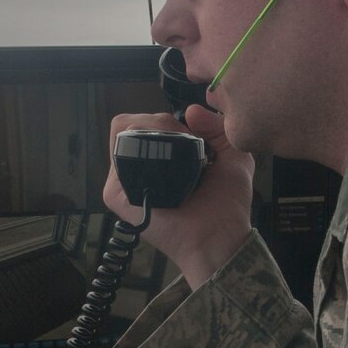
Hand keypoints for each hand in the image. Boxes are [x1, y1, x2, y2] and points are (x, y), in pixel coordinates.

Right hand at [103, 106, 254, 288]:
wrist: (219, 237)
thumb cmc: (226, 204)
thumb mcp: (231, 156)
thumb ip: (216, 127)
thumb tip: (190, 110)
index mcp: (160, 161)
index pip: (147, 124)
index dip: (166, 119)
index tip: (190, 130)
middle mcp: (139, 169)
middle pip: (132, 124)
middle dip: (159, 120)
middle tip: (183, 138)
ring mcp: (124, 182)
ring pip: (122, 134)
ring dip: (149, 129)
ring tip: (173, 148)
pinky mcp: (116, 195)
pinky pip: (116, 157)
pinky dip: (136, 147)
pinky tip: (160, 159)